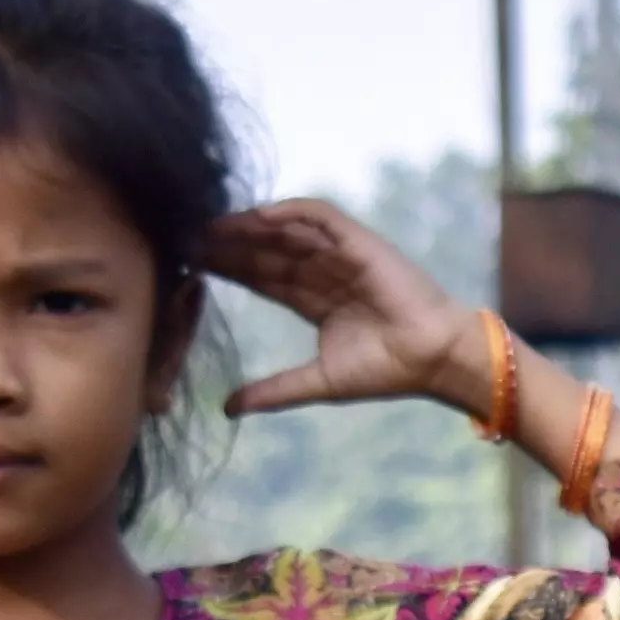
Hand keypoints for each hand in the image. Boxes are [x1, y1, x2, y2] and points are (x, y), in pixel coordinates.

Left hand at [208, 198, 500, 421]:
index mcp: (316, 300)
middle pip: (268, 252)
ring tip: (212, 226)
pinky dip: (288, 211)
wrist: (431, 358)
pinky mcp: (358, 241)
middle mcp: (325, 272)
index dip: (230, 271)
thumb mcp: (317, 381)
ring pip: (286, 231)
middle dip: (230, 246)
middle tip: (188, 239)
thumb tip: (227, 407)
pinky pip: (318, 215)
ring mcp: (341, 253)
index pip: (264, 279)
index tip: (192, 267)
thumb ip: (273, 390)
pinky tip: (256, 216)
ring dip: (249, 227)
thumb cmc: (386, 371)